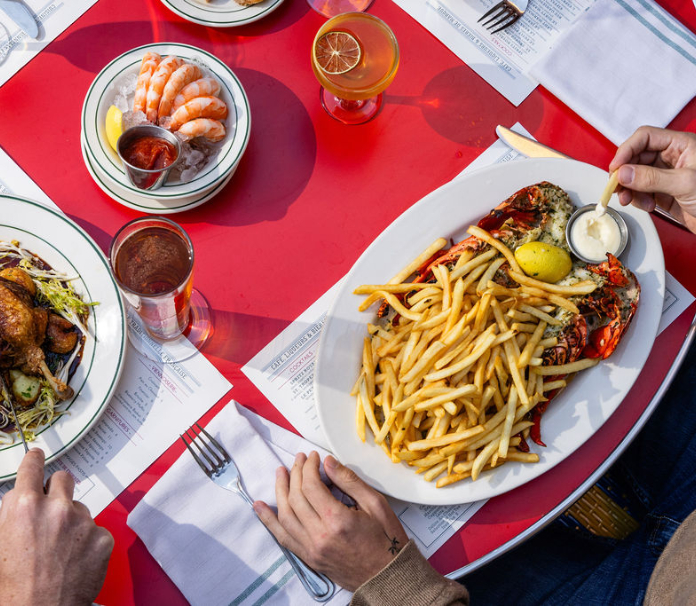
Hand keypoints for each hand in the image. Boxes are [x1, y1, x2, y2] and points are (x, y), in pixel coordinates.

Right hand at [0, 449, 113, 605]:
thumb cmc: (11, 586)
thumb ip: (11, 513)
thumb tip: (21, 496)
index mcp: (25, 506)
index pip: (33, 466)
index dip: (34, 460)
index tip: (37, 455)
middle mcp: (57, 508)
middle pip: (63, 478)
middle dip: (57, 489)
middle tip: (51, 507)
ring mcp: (83, 522)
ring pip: (80, 507)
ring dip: (72, 519)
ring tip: (58, 548)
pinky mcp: (102, 538)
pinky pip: (95, 529)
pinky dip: (87, 541)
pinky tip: (74, 560)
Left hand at [253, 452, 408, 591]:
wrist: (388, 577)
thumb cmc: (387, 540)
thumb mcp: (376, 504)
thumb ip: (349, 481)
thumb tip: (327, 462)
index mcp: (338, 521)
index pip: (311, 486)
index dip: (308, 467)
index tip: (313, 456)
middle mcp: (319, 536)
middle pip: (295, 497)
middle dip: (295, 473)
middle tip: (299, 459)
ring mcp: (311, 549)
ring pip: (285, 515)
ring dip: (280, 491)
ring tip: (280, 473)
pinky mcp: (309, 558)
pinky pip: (283, 537)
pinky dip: (268, 521)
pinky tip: (259, 507)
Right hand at [608, 126, 695, 232]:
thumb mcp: (684, 184)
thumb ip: (651, 178)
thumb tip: (623, 173)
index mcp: (681, 144)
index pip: (645, 138)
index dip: (627, 150)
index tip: (615, 168)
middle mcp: (672, 157)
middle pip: (636, 157)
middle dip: (624, 173)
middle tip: (616, 187)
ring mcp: (667, 174)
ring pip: (635, 175)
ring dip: (629, 189)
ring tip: (630, 200)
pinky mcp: (664, 191)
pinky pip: (641, 191)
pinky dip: (638, 199)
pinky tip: (647, 206)